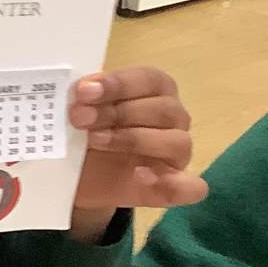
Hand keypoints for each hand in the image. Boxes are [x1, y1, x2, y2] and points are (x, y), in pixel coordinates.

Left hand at [68, 67, 208, 237]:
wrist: (77, 174)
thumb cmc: (82, 132)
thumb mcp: (77, 112)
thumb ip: (83, 99)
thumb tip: (77, 91)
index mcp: (154, 88)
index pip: (148, 79)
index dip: (117, 84)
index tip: (83, 91)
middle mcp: (172, 116)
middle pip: (162, 109)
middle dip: (116, 112)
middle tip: (78, 118)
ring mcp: (177, 152)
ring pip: (177, 142)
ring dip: (134, 140)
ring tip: (95, 141)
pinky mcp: (175, 186)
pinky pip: (190, 187)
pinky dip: (172, 183)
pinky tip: (140, 177)